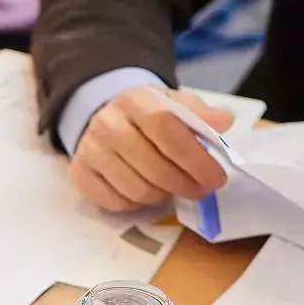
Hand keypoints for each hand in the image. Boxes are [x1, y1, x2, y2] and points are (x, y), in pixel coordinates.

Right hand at [71, 85, 234, 212]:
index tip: (216, 177)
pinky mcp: (80, 174)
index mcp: (136, 100)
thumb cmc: (149, 116)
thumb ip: (201, 114)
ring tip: (173, 188)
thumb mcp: (176, 104)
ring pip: (136, 190)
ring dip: (163, 196)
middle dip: (184, 184)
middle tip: (200, 190)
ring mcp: (90, 150)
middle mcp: (107, 123)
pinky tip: (147, 191)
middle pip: (153, 166)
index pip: (167, 129)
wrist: (108, 118)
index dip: (195, 158)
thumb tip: (223, 122)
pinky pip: (115, 202)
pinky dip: (137, 205)